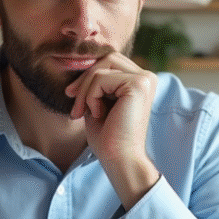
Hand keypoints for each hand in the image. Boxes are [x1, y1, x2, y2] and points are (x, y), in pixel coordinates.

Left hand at [64, 52, 159, 207]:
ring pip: (101, 67)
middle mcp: (147, 77)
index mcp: (139, 81)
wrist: (118, 159)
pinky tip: (97, 114)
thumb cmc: (107, 137)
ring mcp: (145, 79)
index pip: (109, 62)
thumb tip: (78, 62)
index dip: (87, 76)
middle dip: (84, 79)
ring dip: (84, 90)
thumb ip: (95, 82)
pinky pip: (100, 78)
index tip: (72, 96)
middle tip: (72, 102)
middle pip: (106, 59)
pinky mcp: (138, 85)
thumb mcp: (97, 102)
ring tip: (83, 112)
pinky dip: (90, 96)